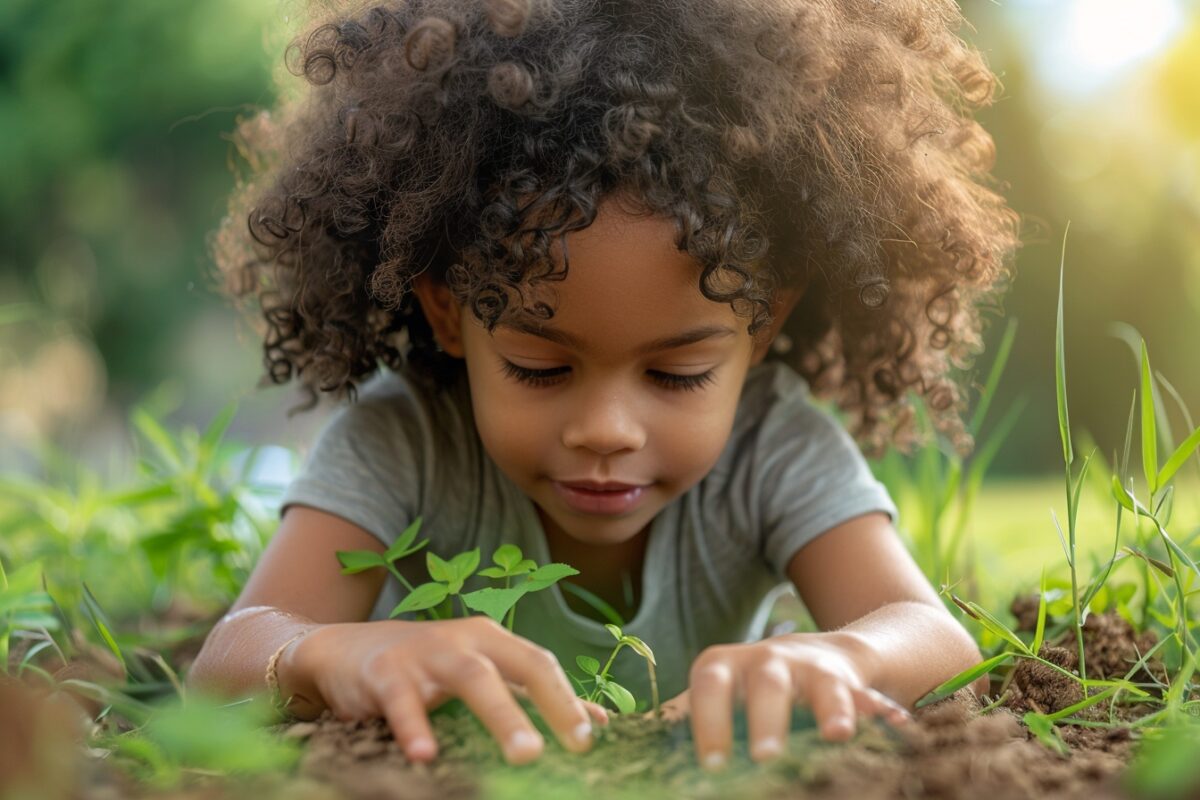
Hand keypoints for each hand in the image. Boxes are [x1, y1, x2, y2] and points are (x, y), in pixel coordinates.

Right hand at [279, 616, 606, 764]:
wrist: (343, 651)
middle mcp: (464, 639)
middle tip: (576, 744)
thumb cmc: (425, 667)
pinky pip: (403, 700)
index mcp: (491, 640)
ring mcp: (425, 652)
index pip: (540, 665)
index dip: (568, 699)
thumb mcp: (480, 670)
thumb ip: (533, 694)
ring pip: (472, 677)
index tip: (591, 741)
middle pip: (517, 665)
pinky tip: (426, 756)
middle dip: (549, 703)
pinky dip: (416, 726)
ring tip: (525, 755)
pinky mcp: (385, 672)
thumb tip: (598, 721)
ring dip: (501, 714)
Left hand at [686, 634, 911, 768]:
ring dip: (830, 709)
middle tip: (765, 758)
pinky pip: (871, 699)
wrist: (822, 657)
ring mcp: (815, 670)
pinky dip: (883, 715)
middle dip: (766, 718)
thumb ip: (682, 718)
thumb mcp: (716, 695)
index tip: (709, 764)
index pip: (709, 684)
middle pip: (767, 682)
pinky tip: (900, 731)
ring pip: (824, 685)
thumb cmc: (749, 691)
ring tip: (837, 736)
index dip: (708, 721)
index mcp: (727, 666)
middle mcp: (770, 661)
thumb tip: (630, 742)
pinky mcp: (854, 685)